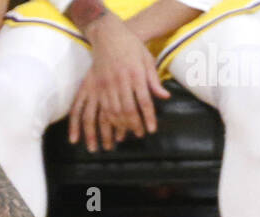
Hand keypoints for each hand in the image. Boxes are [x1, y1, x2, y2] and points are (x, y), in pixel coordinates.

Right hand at [68, 13, 168, 153]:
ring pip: (111, 112)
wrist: (108, 34)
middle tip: (138, 135)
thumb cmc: (131, 47)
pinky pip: (96, 108)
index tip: (151, 130)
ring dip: (116, 128)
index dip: (148, 117)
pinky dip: (98, 122)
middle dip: (133, 126)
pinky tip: (100, 131)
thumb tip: (165, 97)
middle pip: (127, 110)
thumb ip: (154, 80)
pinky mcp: (94, 86)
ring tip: (119, 140)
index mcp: (135, 74)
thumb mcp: (147, 60)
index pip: (144, 101)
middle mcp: (119, 81)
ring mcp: (105, 85)